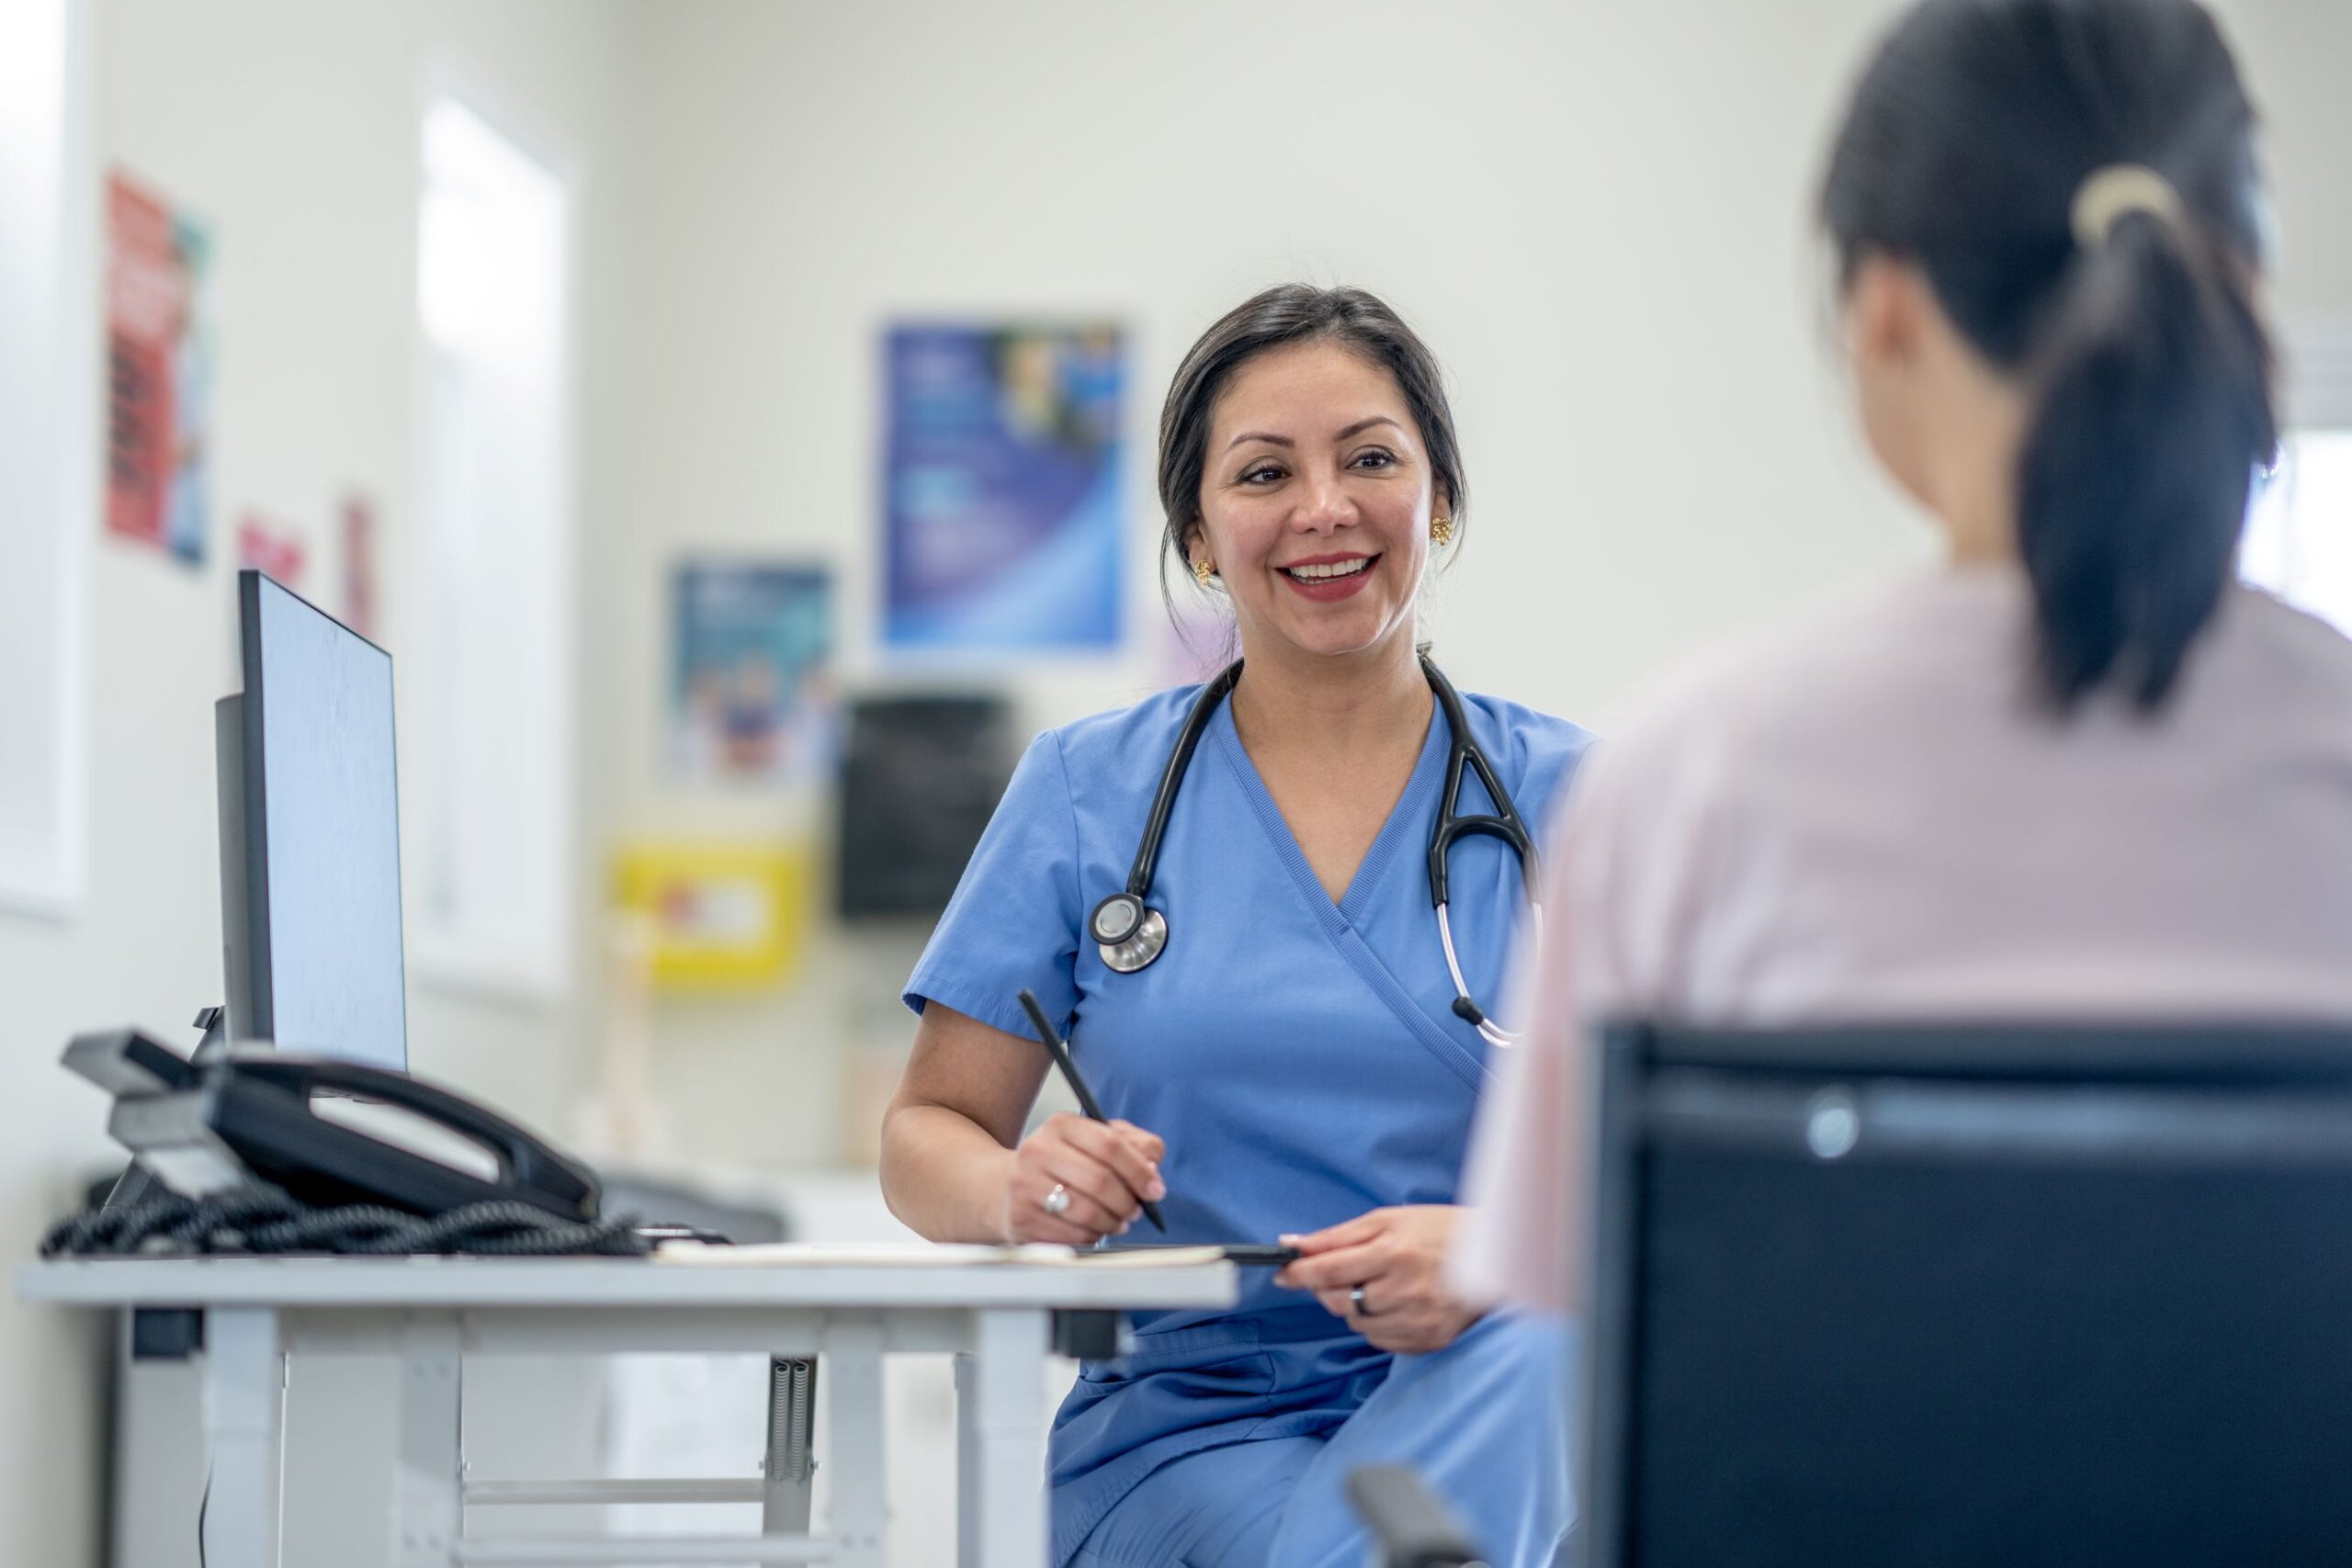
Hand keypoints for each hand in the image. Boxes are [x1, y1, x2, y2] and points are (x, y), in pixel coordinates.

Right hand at [1000, 1114, 1165, 1245]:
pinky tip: (1093, 1230)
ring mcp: (1024, 1184)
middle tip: (1135, 1211)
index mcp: (1061, 1125)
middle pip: (1100, 1181)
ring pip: (1088, 1212)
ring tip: (1117, 1221)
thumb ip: (1133, 1145)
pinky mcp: (1020, 1218)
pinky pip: (1071, 1236)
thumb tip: (1152, 1168)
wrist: (1007, 1188)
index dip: (1139, 1170)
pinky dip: (1091, 1237)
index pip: (1109, 1144)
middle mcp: (1037, 1149)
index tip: (1155, 1189)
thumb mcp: (1096, 1142)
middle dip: (1127, 1202)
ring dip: (1112, 1223)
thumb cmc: (1064, 1165)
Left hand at [1275, 1205, 1481, 1353]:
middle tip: (1335, 1274)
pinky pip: (1381, 1340)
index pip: (1328, 1270)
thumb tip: (1292, 1244)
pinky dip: (1377, 1323)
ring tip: (1377, 1284)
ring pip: (1357, 1324)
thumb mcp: (1389, 1220)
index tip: (1282, 1273)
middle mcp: (1404, 1291)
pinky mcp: (1429, 1341)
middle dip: (1326, 1289)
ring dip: (1354, 1306)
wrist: (1499, 1257)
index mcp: (1393, 1253)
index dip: (1299, 1273)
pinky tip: (1394, 1303)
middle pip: (1339, 1302)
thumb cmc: (1441, 1230)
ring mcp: (1418, 1320)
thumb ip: (1338, 1236)